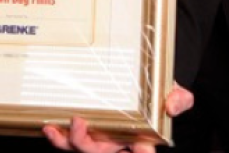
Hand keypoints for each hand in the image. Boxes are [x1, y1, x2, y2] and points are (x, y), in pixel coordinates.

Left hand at [41, 86, 191, 152]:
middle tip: (78, 122)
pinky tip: (49, 127)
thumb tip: (172, 105)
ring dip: (66, 142)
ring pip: (81, 149)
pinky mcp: (87, 128)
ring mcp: (101, 137)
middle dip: (85, 144)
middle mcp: (119, 142)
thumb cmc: (158, 91)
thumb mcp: (172, 91)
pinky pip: (70, 140)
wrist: (144, 81)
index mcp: (142, 137)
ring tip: (54, 129)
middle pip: (100, 152)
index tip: (139, 147)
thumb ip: (179, 98)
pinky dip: (59, 136)